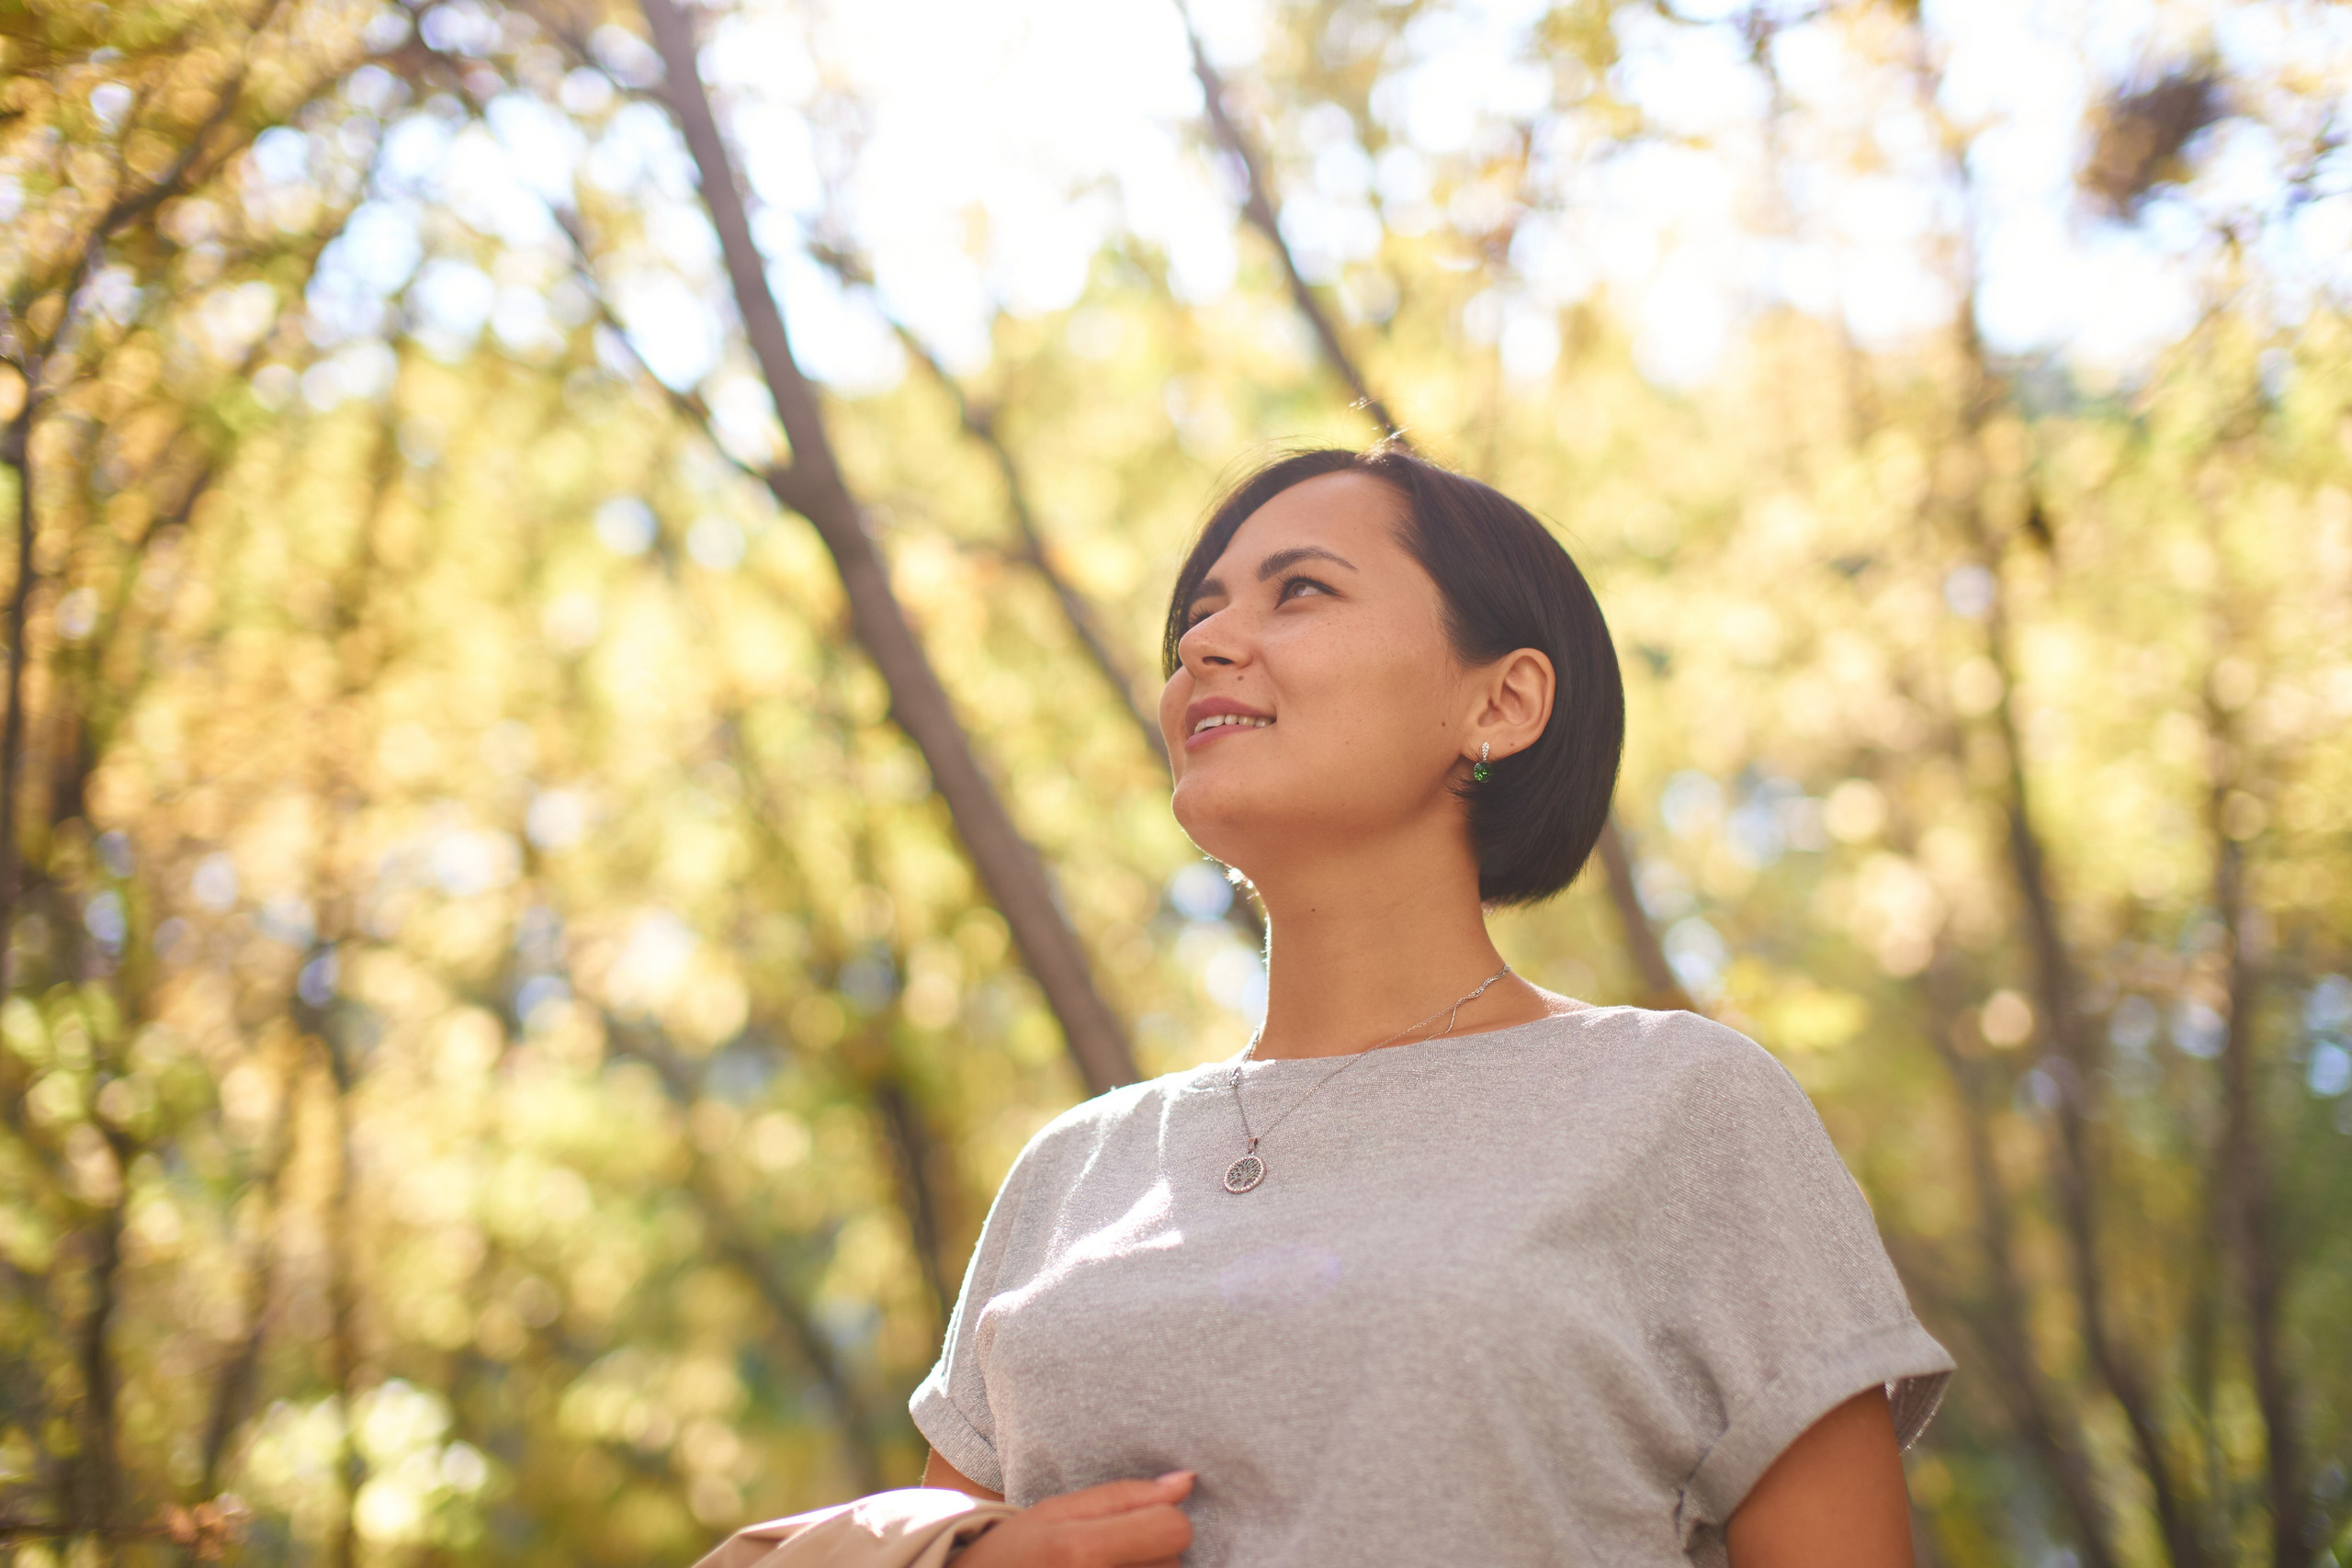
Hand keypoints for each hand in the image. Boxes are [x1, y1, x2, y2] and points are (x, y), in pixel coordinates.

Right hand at [952, 1471, 1194, 1567]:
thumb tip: (1187, 1481)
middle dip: (1152, 1554)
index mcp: (1079, 1552)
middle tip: (1108, 1555)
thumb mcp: (1053, 1512)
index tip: (1142, 1523)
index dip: (1165, 1520)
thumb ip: (1122, 1496)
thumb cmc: (1012, 1555)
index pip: (1175, 1530)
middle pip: (1175, 1565)